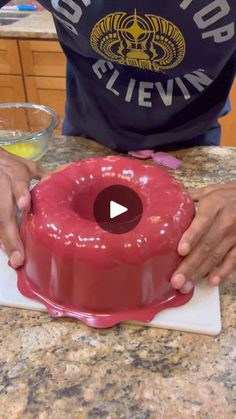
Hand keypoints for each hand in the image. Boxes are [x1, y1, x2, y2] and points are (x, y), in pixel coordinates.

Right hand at [0, 149, 46, 267]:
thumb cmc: (10, 166)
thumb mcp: (29, 167)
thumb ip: (45, 176)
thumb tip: (66, 181)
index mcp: (16, 175)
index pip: (18, 184)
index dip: (21, 194)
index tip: (25, 206)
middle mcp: (2, 187)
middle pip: (3, 213)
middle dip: (10, 236)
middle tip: (18, 257)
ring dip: (4, 241)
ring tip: (14, 259)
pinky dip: (0, 239)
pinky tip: (7, 251)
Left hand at [171, 182, 235, 292]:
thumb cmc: (226, 195)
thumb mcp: (209, 191)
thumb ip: (189, 199)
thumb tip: (164, 205)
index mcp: (215, 205)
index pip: (202, 222)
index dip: (191, 237)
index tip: (180, 251)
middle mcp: (225, 221)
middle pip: (206, 245)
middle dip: (190, 264)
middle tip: (176, 280)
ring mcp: (235, 235)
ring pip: (216, 256)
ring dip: (200, 272)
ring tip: (186, 286)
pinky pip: (233, 260)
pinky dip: (223, 272)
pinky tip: (211, 281)